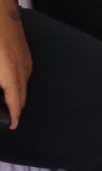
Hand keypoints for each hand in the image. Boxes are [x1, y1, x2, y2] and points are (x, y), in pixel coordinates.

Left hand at [0, 7, 31, 128]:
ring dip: (19, 95)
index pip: (14, 98)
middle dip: (17, 107)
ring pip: (25, 81)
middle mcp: (20, 63)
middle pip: (22, 91)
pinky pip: (25, 70)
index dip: (14, 113)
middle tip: (11, 119)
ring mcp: (23, 53)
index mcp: (7, 68)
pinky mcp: (22, 45)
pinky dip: (20, 82)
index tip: (12, 125)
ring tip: (12, 104)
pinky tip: (13, 82)